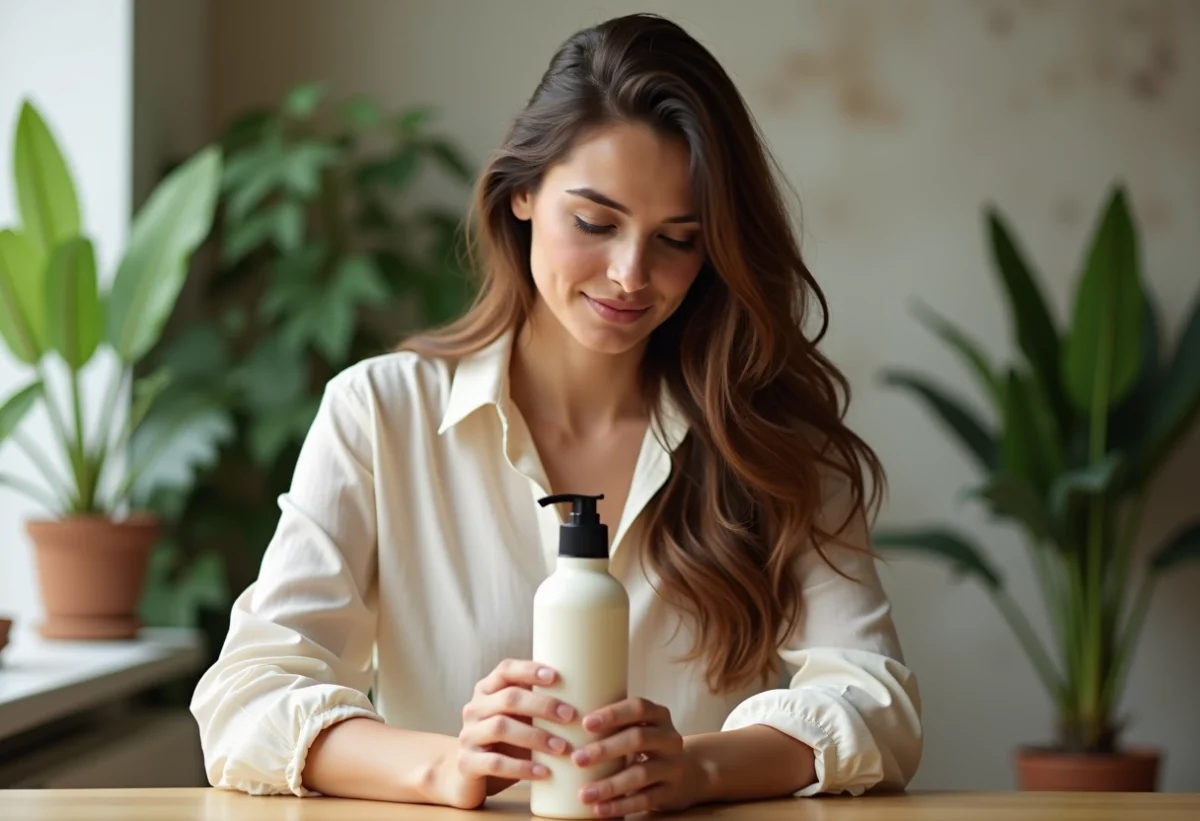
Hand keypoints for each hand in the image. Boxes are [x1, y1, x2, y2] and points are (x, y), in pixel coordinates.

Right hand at [440, 659, 576, 808]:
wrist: (465, 776)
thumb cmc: (503, 742)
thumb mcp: (517, 719)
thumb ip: (537, 704)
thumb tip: (588, 692)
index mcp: (487, 690)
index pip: (505, 670)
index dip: (529, 670)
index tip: (556, 676)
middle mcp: (474, 708)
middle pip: (508, 698)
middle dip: (542, 705)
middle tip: (571, 716)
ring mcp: (468, 735)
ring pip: (501, 728)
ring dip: (536, 737)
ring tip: (563, 747)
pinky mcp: (466, 763)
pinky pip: (495, 763)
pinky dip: (522, 767)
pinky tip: (544, 772)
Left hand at [573, 697, 699, 817]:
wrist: (686, 775)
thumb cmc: (647, 746)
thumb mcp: (638, 728)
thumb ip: (613, 725)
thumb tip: (564, 722)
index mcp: (659, 716)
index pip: (638, 708)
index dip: (613, 714)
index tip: (585, 723)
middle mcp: (670, 739)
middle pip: (638, 739)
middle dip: (605, 749)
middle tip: (577, 758)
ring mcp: (673, 767)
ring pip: (641, 774)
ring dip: (610, 785)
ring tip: (584, 794)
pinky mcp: (671, 792)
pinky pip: (645, 800)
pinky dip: (620, 805)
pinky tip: (600, 809)